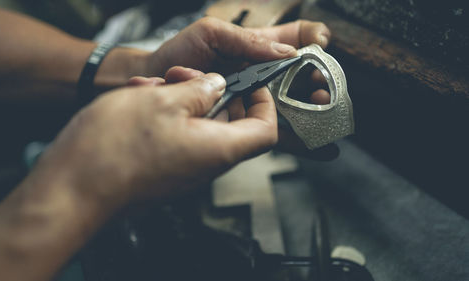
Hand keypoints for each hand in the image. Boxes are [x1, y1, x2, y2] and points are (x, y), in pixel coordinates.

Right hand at [35, 71, 276, 213]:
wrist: (73, 187)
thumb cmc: (115, 149)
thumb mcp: (164, 100)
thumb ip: (199, 90)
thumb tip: (217, 87)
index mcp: (219, 149)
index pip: (265, 130)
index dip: (263, 103)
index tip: (249, 83)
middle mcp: (206, 165)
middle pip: (231, 124)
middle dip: (213, 92)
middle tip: (186, 76)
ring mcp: (184, 170)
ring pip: (199, 126)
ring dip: (183, 100)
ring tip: (156, 84)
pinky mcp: (163, 171)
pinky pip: (178, 137)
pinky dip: (167, 115)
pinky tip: (143, 101)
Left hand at [143, 17, 335, 157]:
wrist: (149, 80)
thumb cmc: (178, 52)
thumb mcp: (213, 33)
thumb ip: (247, 41)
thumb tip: (287, 53)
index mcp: (256, 52)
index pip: (296, 50)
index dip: (315, 54)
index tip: (324, 60)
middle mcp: (258, 80)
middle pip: (300, 89)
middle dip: (319, 94)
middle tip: (326, 100)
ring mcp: (250, 104)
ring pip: (290, 115)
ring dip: (313, 120)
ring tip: (325, 126)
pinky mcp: (239, 125)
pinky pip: (269, 135)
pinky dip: (299, 143)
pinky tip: (324, 150)